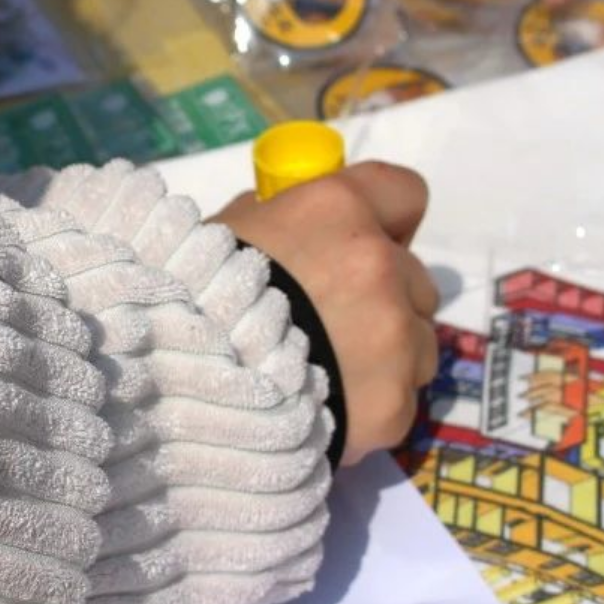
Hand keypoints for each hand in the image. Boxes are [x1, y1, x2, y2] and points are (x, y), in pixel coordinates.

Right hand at [212, 162, 438, 464]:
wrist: (186, 389)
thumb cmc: (196, 298)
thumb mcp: (225, 235)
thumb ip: (279, 224)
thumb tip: (298, 230)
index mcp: (340, 211)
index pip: (404, 193)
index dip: (388, 219)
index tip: (367, 241)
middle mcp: (380, 266)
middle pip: (414, 279)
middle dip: (385, 298)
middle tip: (332, 322)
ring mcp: (395, 339)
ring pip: (417, 343)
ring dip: (387, 354)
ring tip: (329, 374)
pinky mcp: (394, 404)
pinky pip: (400, 400)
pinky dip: (372, 405)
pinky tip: (326, 409)